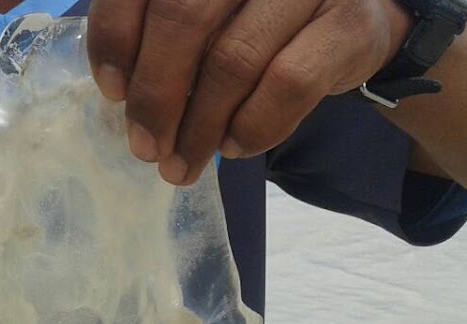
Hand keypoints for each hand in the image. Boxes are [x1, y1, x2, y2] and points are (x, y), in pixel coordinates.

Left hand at [86, 0, 412, 184]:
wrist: (354, 22)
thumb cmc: (257, 21)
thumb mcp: (205, 17)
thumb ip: (160, 34)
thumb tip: (121, 90)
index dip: (115, 37)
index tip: (112, 92)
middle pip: (183, 18)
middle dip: (156, 96)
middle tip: (146, 147)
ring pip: (233, 59)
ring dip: (199, 127)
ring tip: (182, 163)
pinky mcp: (348, 22)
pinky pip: (288, 83)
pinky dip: (253, 126)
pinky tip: (233, 146)